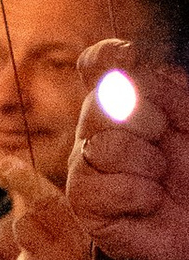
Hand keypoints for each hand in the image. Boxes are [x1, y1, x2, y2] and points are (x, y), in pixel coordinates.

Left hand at [4, 160, 116, 259]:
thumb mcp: (98, 247)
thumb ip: (71, 224)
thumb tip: (33, 196)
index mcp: (90, 236)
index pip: (50, 200)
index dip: (25, 179)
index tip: (6, 164)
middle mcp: (73, 254)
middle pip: (25, 226)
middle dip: (33, 236)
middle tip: (55, 252)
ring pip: (23, 259)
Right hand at [66, 45, 188, 259]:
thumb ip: (171, 88)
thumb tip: (131, 63)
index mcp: (127, 103)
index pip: (97, 66)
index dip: (106, 56)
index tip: (129, 55)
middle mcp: (99, 130)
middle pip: (101, 101)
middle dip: (147, 118)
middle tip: (164, 139)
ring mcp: (88, 166)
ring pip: (103, 144)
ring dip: (147, 161)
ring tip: (161, 177)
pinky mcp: (86, 204)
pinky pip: (102, 185)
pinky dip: (140, 192)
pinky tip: (152, 201)